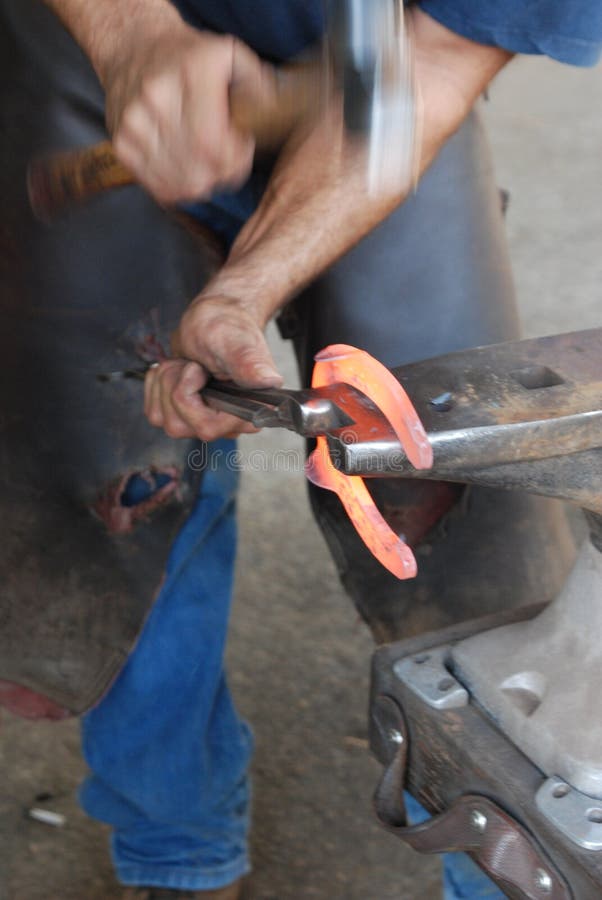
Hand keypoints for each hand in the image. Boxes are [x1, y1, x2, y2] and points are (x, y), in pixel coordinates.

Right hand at [103, 21, 263, 203]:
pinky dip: (179, 186)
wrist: (133, 48)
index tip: (241, 148)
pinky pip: (161, 189)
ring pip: (181, 186)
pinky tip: (185, 164)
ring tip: (204, 159)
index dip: (236, 161)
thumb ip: (260, 90)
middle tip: (225, 157)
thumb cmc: (190, 59)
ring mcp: (134, 124)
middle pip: (200, 172)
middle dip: (222, 175)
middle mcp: (157, 98)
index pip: (214, 146)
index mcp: (191, 73)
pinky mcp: (121, 145)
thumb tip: (273, 124)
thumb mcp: (233, 58)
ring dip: (202, 182)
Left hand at [144, 294, 282, 440]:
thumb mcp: (237, 342)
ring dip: (166, 383)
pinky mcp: (184, 416)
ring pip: (162, 420)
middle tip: (193, 365)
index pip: (208, 427)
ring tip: (187, 365)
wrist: (214, 319)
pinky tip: (177, 371)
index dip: (192, 397)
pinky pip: (154, 413)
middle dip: (175, 386)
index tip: (199, 371)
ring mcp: (204, 421)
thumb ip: (250, 364)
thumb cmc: (228, 327)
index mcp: (247, 409)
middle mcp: (228, 423)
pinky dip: (156, 386)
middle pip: (178, 425)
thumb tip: (271, 382)